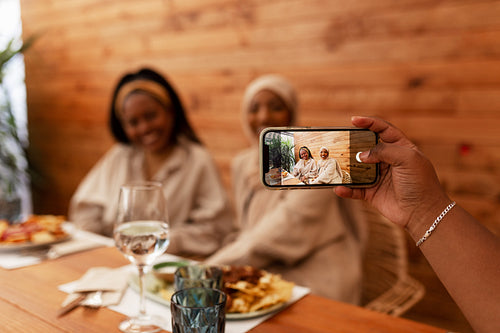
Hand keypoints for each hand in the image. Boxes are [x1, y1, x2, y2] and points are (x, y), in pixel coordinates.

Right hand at [335, 116, 449, 228]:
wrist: (423, 213)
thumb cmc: (420, 183)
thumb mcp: (407, 159)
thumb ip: (384, 151)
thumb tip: (361, 155)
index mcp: (401, 148)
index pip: (383, 130)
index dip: (369, 123)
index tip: (354, 120)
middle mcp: (388, 161)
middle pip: (366, 147)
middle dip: (353, 144)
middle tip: (340, 141)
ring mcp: (379, 177)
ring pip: (357, 168)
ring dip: (346, 167)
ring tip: (334, 163)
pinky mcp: (372, 193)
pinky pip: (355, 189)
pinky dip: (346, 189)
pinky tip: (338, 188)